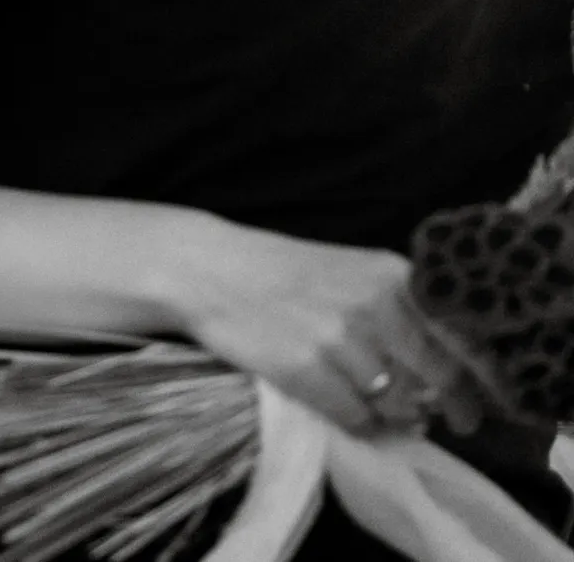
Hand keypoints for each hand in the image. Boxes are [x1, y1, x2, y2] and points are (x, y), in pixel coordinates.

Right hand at [190, 224, 484, 436]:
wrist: (215, 269)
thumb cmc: (285, 271)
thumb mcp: (353, 271)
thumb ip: (399, 311)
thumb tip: (442, 377)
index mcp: (390, 275)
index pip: (458, 336)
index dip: (476, 377)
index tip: (479, 401)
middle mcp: (373, 305)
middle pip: (438, 377)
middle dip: (450, 408)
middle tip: (448, 420)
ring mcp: (340, 340)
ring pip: (398, 405)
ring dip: (396, 416)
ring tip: (379, 406)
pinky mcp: (306, 371)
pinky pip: (356, 419)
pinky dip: (359, 423)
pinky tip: (345, 408)